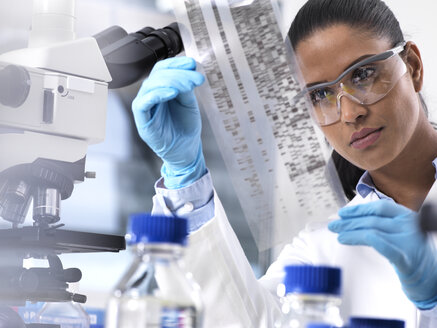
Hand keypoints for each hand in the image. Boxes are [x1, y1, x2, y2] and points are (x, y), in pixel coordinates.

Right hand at [132, 56, 205, 188]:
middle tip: (196, 79)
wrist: (186, 150)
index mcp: (161, 89)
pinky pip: (143, 103)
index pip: (162, 69)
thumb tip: (188, 69)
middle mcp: (151, 95)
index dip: (175, 63)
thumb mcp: (188, 102)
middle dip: (178, 74)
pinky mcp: (142, 120)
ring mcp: (145, 107)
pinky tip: (171, 93)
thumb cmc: (185, 128)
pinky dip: (156, 95)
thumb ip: (185, 87)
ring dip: (171, 82)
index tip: (191, 63)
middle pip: (157, 75)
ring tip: (188, 86)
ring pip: (150, 86)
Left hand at [328, 199, 436, 308]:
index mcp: (406, 216)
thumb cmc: (412, 253)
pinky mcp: (405, 258)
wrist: (432, 278)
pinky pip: (380, 245)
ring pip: (372, 231)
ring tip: (338, 234)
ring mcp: (408, 241)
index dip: (358, 209)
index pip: (379, 207)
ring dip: (350, 232)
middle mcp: (409, 225)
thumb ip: (382, 224)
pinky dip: (359, 240)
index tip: (342, 213)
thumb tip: (353, 219)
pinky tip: (346, 240)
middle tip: (333, 225)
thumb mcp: (399, 232)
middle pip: (372, 220)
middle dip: (349, 222)